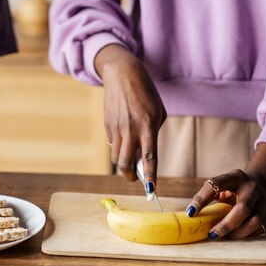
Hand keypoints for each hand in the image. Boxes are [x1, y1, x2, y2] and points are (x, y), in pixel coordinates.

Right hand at [95, 44, 165, 184]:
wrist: (122, 74)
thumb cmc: (146, 93)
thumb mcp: (158, 112)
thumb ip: (152, 134)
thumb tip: (140, 155)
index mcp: (148, 125)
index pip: (150, 157)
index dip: (150, 176)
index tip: (151, 191)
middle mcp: (131, 129)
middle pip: (125, 164)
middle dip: (130, 177)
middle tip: (136, 178)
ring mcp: (116, 128)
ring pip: (117, 158)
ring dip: (124, 163)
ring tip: (132, 157)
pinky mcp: (107, 125)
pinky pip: (113, 144)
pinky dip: (120, 147)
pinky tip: (124, 135)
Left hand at [185, 143, 265, 238]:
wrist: (263, 182)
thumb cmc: (235, 187)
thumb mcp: (223, 185)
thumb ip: (211, 195)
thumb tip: (192, 215)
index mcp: (235, 177)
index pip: (216, 185)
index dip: (202, 199)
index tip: (190, 213)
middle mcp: (252, 188)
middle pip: (243, 208)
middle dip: (226, 225)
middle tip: (211, 235)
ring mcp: (264, 201)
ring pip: (254, 221)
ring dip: (237, 232)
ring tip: (225, 236)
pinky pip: (259, 228)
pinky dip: (246, 234)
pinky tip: (237, 234)